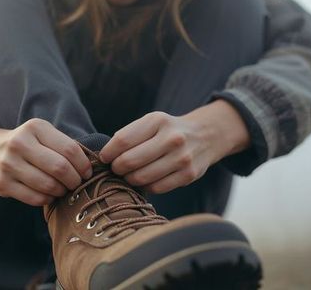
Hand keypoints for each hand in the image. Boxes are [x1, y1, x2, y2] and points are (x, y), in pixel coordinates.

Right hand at [0, 118, 91, 205]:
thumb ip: (62, 145)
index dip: (83, 164)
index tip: (87, 172)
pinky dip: (47, 199)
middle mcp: (19, 144)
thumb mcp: (41, 134)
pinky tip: (48, 194)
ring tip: (63, 188)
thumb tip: (89, 166)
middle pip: (60, 168)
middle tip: (77, 183)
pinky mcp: (1, 184)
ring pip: (48, 185)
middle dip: (75, 180)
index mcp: (34, 128)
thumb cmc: (25, 144)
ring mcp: (8, 165)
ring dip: (61, 191)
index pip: (70, 149)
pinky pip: (35, 198)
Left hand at [98, 111, 221, 193]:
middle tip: (116, 168)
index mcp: (158, 121)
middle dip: (117, 168)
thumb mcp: (151, 122)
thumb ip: (130, 135)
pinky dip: (145, 186)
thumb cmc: (168, 130)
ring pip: (141, 177)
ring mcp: (182, 158)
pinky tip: (145, 180)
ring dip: (129, 179)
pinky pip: (156, 188)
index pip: (123, 140)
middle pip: (130, 161)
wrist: (205, 136)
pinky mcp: (189, 175)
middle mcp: (172, 138)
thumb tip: (105, 158)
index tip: (105, 158)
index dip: (108, 153)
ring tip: (129, 175)